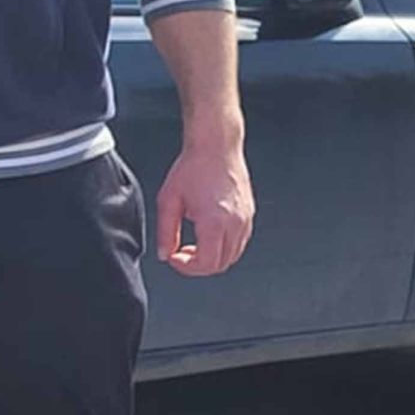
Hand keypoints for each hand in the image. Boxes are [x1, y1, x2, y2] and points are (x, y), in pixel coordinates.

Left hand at [154, 136, 253, 275]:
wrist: (216, 147)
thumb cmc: (193, 167)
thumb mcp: (168, 201)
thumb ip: (165, 232)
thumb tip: (164, 253)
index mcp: (215, 221)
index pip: (206, 263)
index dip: (187, 268)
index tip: (174, 258)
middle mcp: (235, 222)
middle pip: (222, 264)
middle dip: (198, 266)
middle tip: (181, 255)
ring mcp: (246, 219)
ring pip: (233, 255)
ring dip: (212, 257)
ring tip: (193, 245)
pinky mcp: (249, 214)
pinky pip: (239, 242)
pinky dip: (223, 247)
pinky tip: (207, 236)